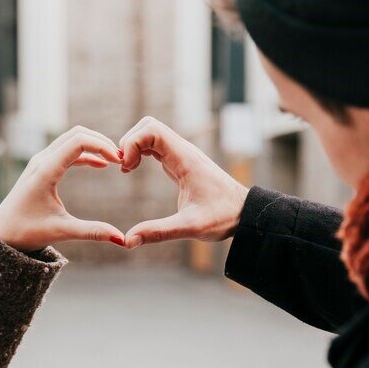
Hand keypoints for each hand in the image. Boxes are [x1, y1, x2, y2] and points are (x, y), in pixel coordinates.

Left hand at [0, 126, 125, 251]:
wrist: (1, 234)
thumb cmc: (26, 232)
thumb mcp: (62, 231)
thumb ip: (92, 232)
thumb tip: (122, 239)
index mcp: (45, 170)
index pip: (78, 142)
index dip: (102, 146)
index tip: (119, 161)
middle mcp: (42, 160)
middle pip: (76, 134)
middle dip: (101, 141)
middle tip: (121, 158)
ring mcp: (40, 161)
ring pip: (71, 140)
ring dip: (93, 145)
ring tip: (114, 161)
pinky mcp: (41, 167)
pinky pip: (66, 151)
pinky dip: (85, 153)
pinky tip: (100, 165)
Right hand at [118, 116, 249, 248]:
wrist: (244, 213)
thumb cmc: (223, 217)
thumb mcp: (190, 227)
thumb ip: (159, 232)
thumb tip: (128, 241)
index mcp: (185, 158)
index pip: (152, 130)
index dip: (133, 143)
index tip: (126, 168)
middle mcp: (183, 151)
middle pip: (148, 126)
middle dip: (130, 142)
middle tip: (123, 168)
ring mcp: (181, 155)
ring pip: (150, 134)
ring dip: (133, 146)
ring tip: (126, 170)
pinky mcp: (180, 162)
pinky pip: (155, 146)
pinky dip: (140, 152)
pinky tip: (133, 170)